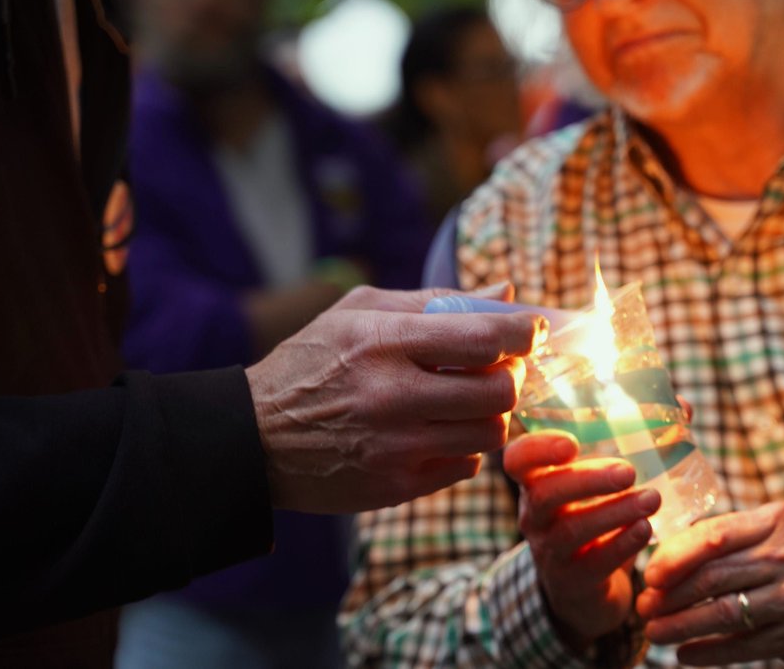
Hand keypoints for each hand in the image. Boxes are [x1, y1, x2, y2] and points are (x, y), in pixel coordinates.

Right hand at [246, 284, 547, 512]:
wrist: (252, 438)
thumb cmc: (311, 362)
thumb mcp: (358, 311)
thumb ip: (434, 300)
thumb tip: (504, 295)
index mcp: (383, 342)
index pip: (483, 338)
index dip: (522, 333)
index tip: (530, 331)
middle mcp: (392, 396)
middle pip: (499, 391)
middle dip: (511, 377)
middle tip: (497, 370)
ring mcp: (395, 447)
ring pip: (491, 433)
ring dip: (491, 415)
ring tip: (467, 402)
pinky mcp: (395, 487)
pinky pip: (466, 467)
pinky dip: (465, 448)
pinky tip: (439, 432)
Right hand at [504, 432, 660, 650]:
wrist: (586, 590)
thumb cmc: (596, 517)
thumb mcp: (604, 484)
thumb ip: (638, 443)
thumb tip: (683, 407)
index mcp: (537, 481)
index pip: (518, 459)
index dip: (538, 448)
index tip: (571, 442)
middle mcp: (534, 514)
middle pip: (544, 492)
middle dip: (587, 479)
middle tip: (628, 471)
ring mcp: (549, 550)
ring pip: (571, 529)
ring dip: (613, 512)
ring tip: (652, 498)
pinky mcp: (572, 581)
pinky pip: (593, 563)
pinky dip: (620, 545)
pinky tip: (645, 530)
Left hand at [636, 500, 783, 667]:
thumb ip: (740, 537)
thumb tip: (669, 554)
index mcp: (782, 519)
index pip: (714, 535)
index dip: (674, 556)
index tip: (650, 573)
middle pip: (713, 576)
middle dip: (669, 595)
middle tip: (644, 607)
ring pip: (723, 612)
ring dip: (680, 626)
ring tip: (655, 633)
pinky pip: (743, 645)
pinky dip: (708, 652)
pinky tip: (686, 655)